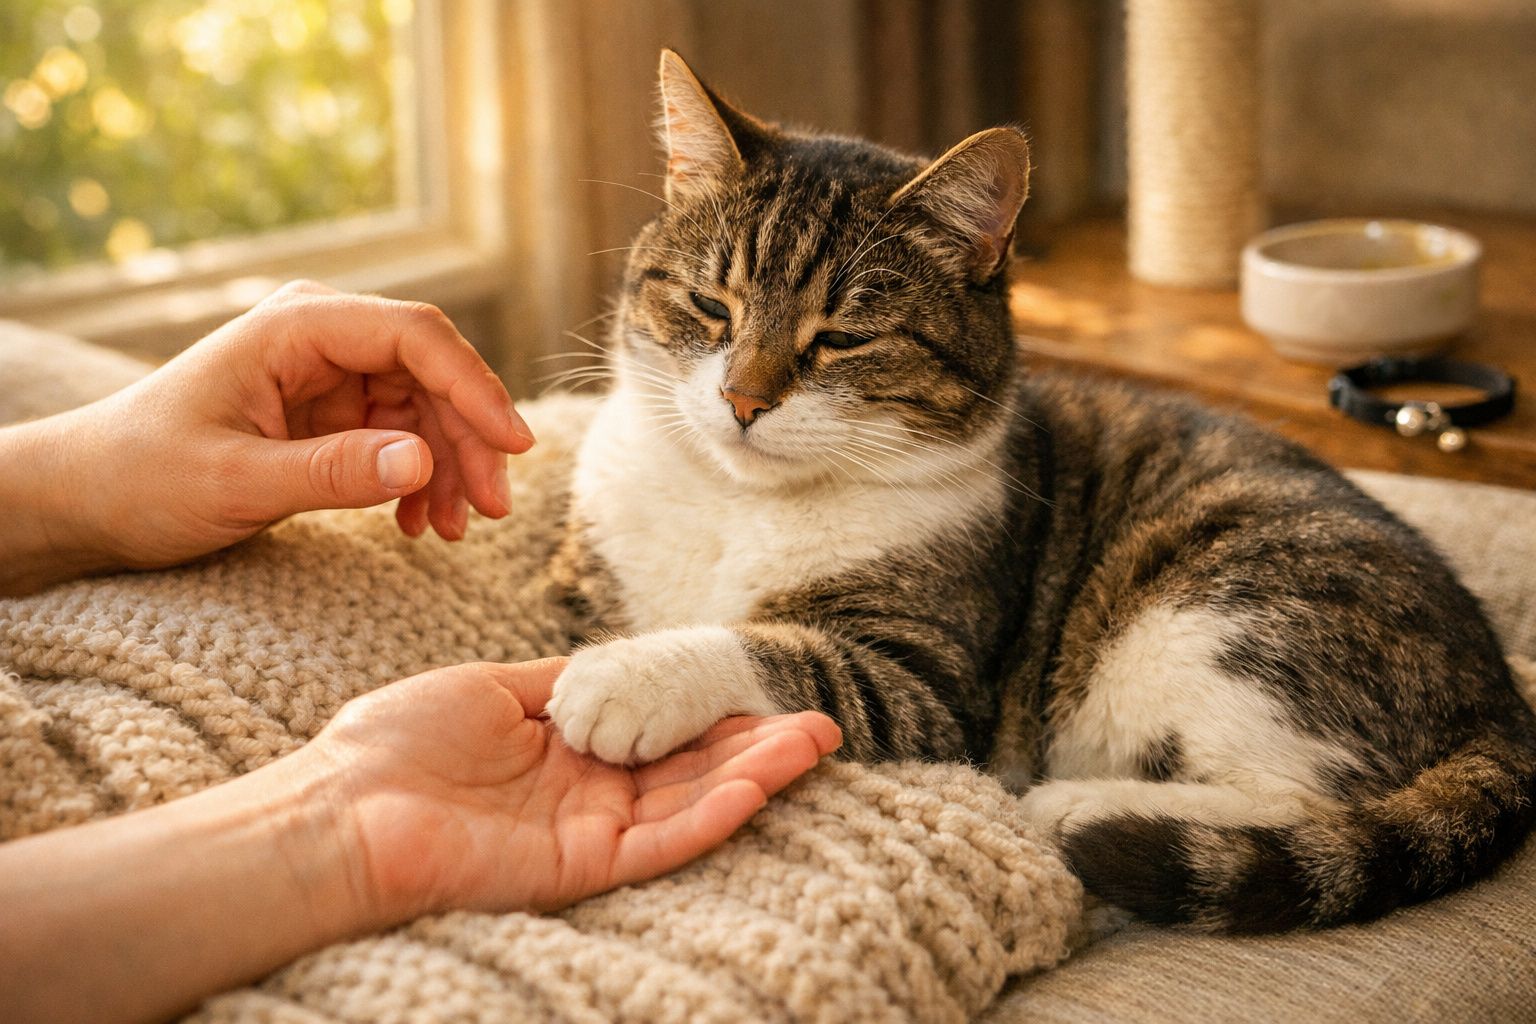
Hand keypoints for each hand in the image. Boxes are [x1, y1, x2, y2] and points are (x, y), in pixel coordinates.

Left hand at [0, 660, 836, 1023]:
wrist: (338, 807)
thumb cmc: (395, 743)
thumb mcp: (492, 687)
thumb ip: (564, 681)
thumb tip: (617, 659)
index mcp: (566, 751)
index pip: (661, 731)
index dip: (713, 710)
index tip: (761, 685)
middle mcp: (587, 795)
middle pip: (691, 769)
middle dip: (755, 745)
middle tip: (819, 718)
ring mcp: (587, 833)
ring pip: (690, 803)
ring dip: (755, 774)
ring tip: (814, 739)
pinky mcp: (580, 865)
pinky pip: (661, 839)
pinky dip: (714, 812)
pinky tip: (760, 781)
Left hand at [16, 281, 532, 585]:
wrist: (90, 499)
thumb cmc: (142, 478)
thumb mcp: (235, 482)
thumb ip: (331, 472)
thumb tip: (423, 462)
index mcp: (295, 327)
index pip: (414, 337)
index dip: (474, 387)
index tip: (511, 447)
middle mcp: (321, 339)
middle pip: (433, 374)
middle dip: (469, 441)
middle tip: (493, 510)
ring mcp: (330, 375)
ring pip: (427, 410)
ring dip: (449, 469)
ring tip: (451, 531)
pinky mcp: (332, 414)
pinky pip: (401, 438)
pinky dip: (420, 481)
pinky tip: (417, 526)